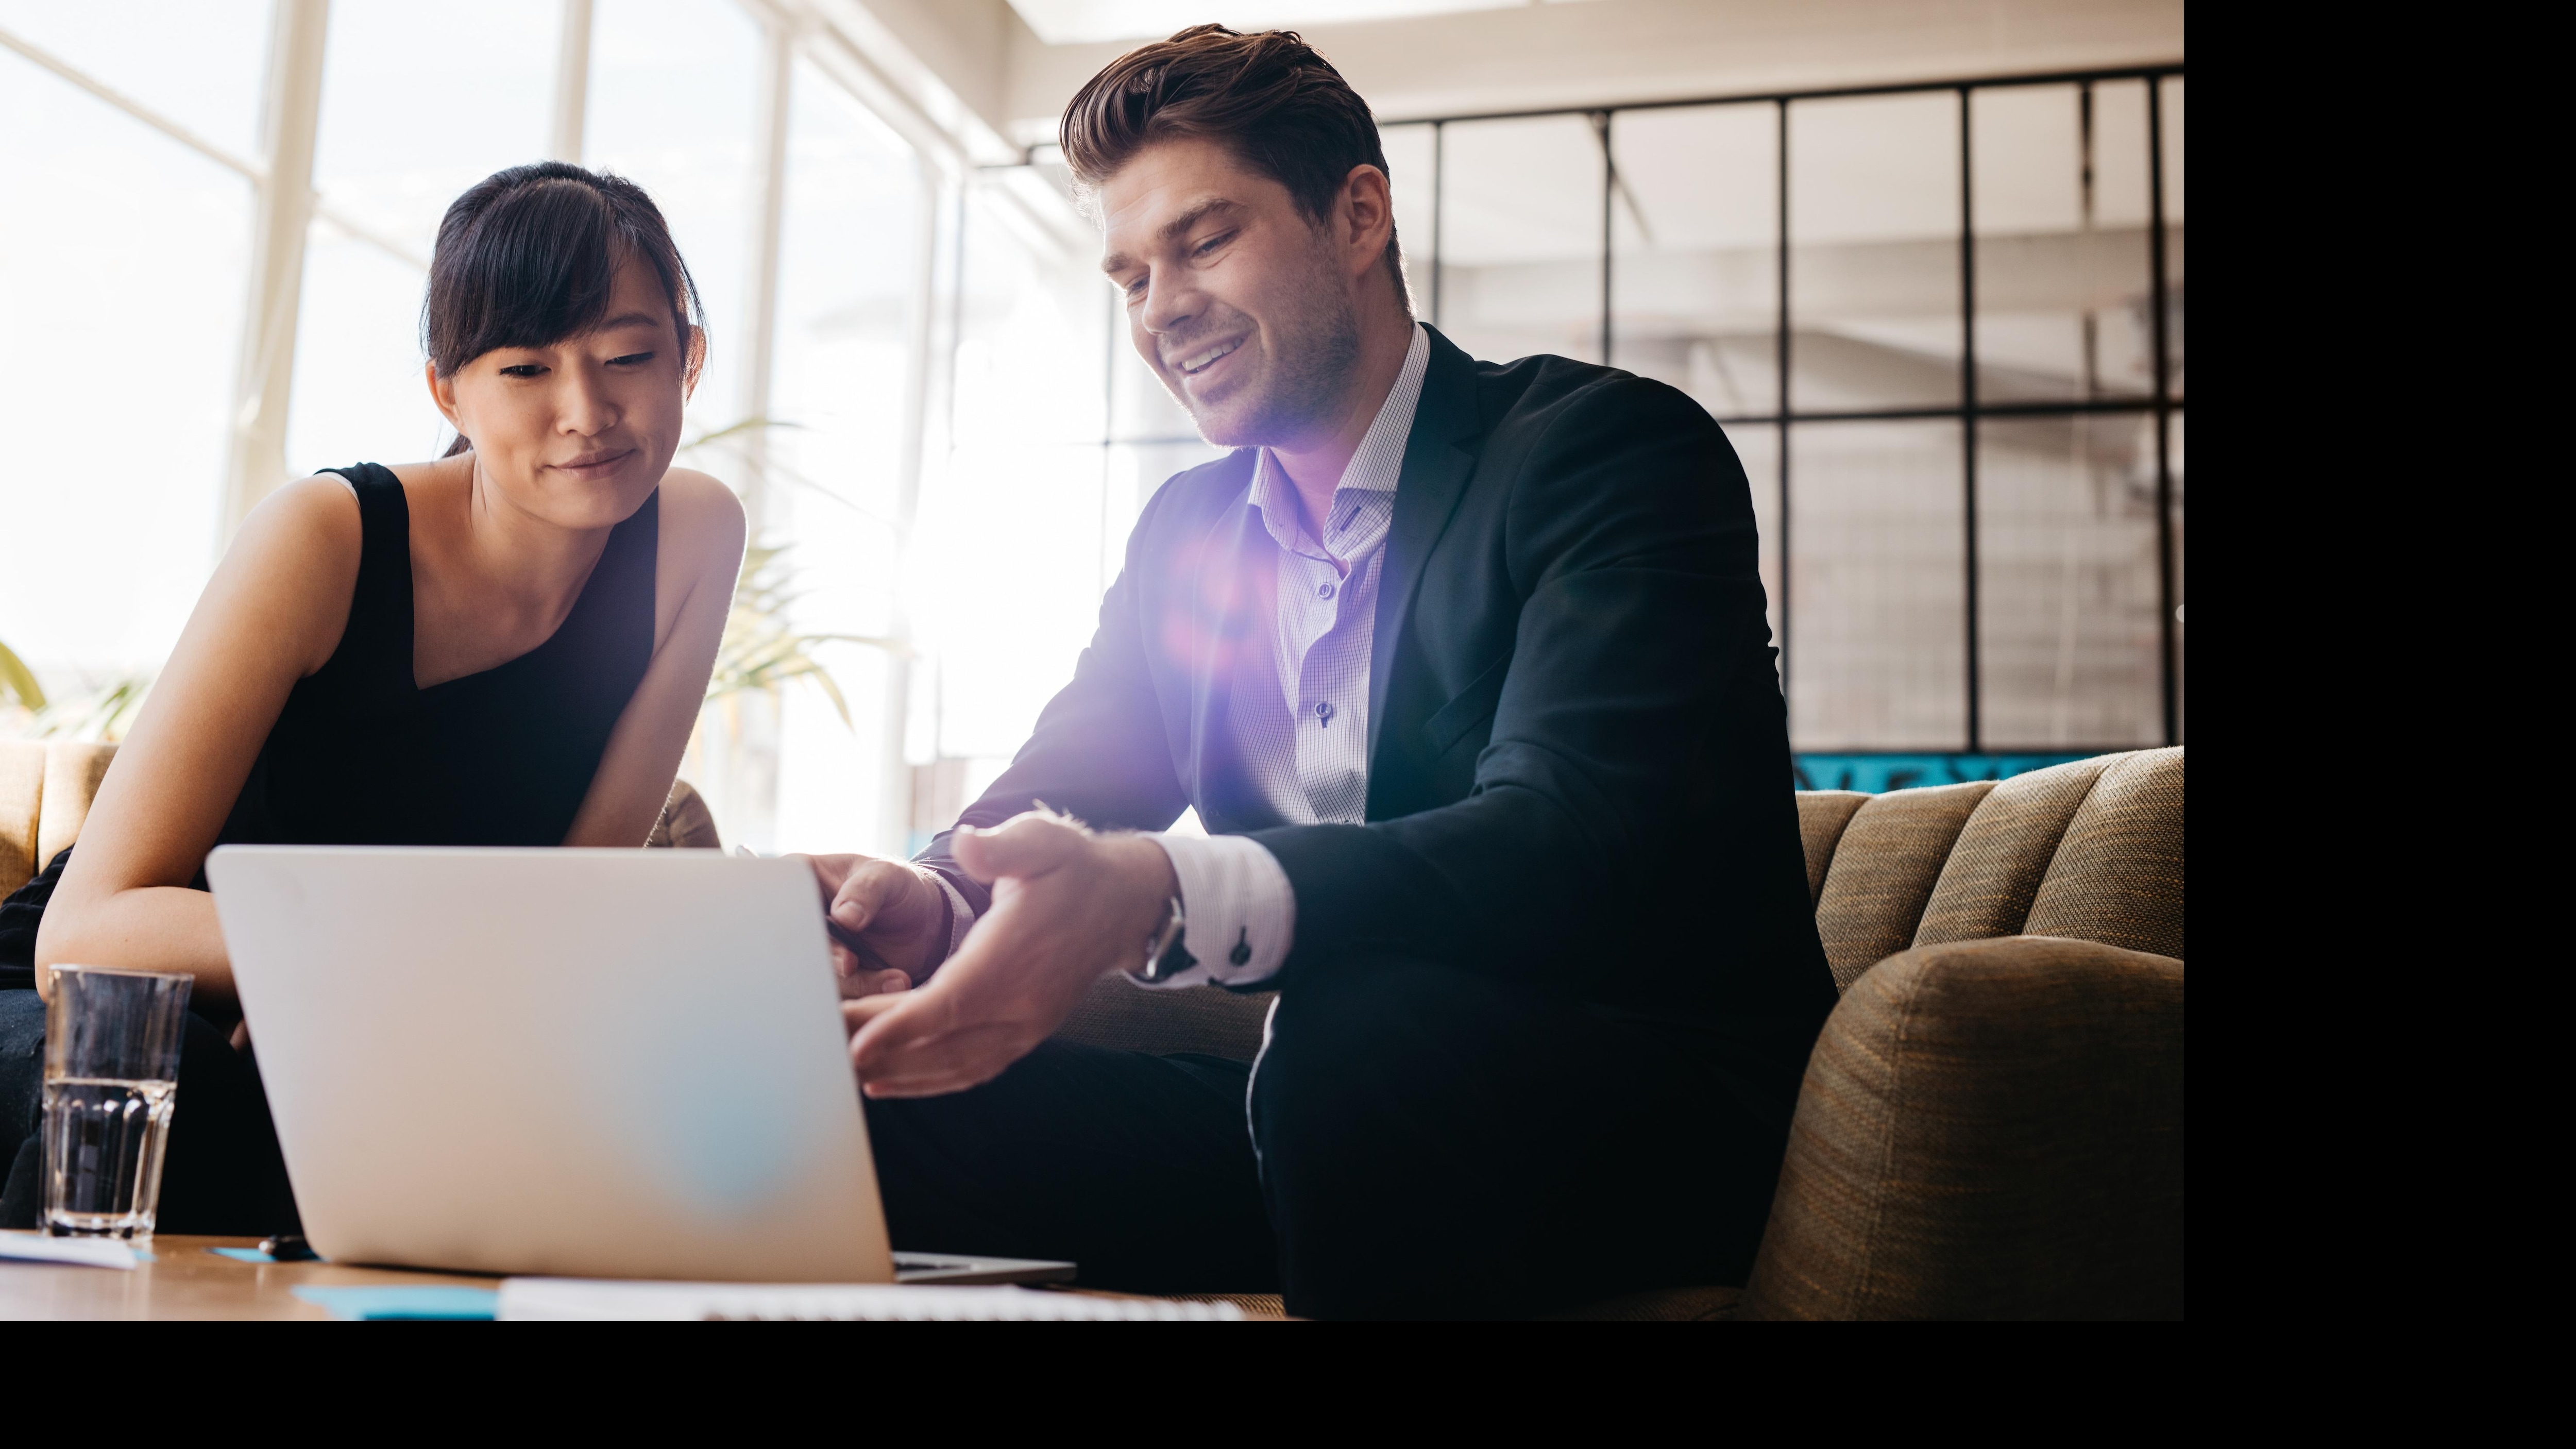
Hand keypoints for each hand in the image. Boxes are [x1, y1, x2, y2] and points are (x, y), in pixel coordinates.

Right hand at [803, 851, 949, 988]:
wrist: (924, 921)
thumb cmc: (898, 887)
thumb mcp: (888, 876)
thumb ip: (866, 890)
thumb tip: (843, 917)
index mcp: (801, 880)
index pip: (779, 898)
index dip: (793, 919)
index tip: (823, 929)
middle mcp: (800, 919)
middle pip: (791, 945)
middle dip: (824, 957)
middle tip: (851, 962)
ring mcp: (815, 950)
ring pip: (816, 974)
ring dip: (855, 980)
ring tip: (896, 976)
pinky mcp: (832, 977)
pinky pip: (840, 993)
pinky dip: (868, 990)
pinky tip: (896, 981)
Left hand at [842, 811, 1175, 1097]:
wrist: (1122, 904)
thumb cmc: (1072, 868)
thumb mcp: (1042, 840)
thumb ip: (1002, 847)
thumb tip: (968, 845)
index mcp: (1014, 956)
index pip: (951, 1001)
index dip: (901, 1026)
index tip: (855, 1042)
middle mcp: (1021, 1003)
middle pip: (941, 1040)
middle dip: (879, 1050)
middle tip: (819, 1050)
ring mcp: (1025, 1026)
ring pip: (954, 1064)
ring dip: (898, 1073)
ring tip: (843, 1073)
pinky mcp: (1024, 1034)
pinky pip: (972, 1068)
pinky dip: (929, 1081)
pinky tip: (887, 1081)